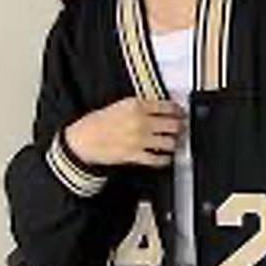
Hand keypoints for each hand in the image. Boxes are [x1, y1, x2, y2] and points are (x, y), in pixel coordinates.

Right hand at [64, 97, 186, 168]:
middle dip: (179, 128)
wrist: (84, 140)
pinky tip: (165, 157)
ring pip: (169, 143)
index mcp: (136, 105)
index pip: (167, 107)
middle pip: (173, 125)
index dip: (178, 111)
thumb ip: (141, 107)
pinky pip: (159, 159)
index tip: (181, 114)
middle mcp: (141, 122)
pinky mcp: (136, 155)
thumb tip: (158, 111)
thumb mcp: (120, 106)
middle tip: (180, 129)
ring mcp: (140, 140)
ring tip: (172, 143)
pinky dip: (165, 159)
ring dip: (173, 144)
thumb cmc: (97, 123)